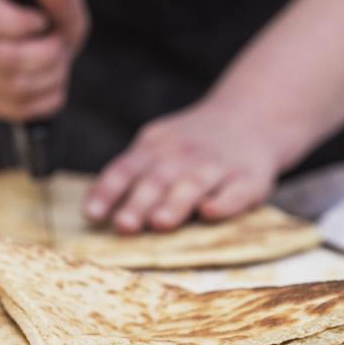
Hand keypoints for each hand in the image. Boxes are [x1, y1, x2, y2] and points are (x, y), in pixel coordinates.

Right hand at [0, 0, 88, 120]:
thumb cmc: (45, 8)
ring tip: (58, 61)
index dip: (21, 24)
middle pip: (2, 59)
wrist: (37, 27)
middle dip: (46, 55)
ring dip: (51, 77)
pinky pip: (17, 110)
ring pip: (12, 88)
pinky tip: (52, 80)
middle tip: (59, 43)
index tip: (43, 20)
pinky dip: (47, 98)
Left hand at [83, 105, 281, 232]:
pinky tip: (210, 212)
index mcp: (156, 148)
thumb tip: (93, 209)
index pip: (125, 169)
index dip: (107, 192)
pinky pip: (236, 192)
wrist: (251, 118)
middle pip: (157, 180)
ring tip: (159, 223)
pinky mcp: (249, 180)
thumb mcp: (157, 146)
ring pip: (193, 185)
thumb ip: (130, 173)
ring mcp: (217, 166)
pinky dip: (224, 202)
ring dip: (175, 204)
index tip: (92, 216)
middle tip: (124, 226)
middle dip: (139, 203)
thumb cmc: (191, 146)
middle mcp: (184, 155)